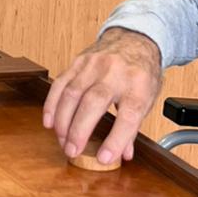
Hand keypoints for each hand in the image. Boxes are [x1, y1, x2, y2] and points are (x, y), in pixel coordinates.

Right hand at [42, 28, 161, 164]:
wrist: (135, 39)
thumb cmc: (141, 72)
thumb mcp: (147, 98)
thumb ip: (133, 127)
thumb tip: (123, 154)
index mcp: (139, 85)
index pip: (128, 115)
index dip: (116, 139)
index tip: (105, 157)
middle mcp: (116, 73)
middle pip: (94, 102)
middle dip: (80, 130)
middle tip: (72, 151)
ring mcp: (95, 65)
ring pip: (73, 93)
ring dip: (63, 121)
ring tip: (62, 140)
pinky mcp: (79, 62)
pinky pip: (60, 83)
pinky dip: (52, 105)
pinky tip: (50, 122)